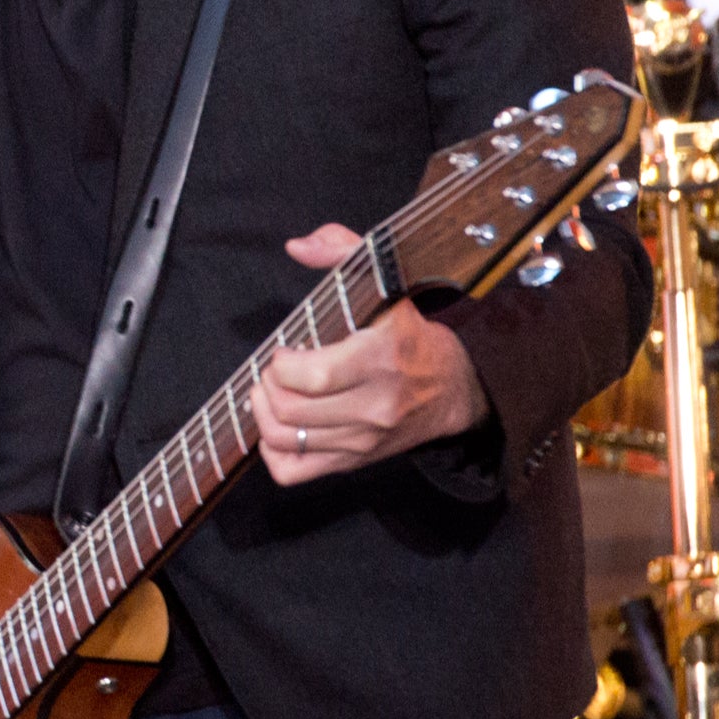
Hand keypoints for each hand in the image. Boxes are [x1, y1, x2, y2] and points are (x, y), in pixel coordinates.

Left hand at [251, 223, 485, 486]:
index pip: (314, 376)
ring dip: (264, 414)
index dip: (282, 363)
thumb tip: (297, 246)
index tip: (285, 350)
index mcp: (382, 356)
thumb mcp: (387, 284)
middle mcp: (375, 404)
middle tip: (275, 371)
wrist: (454, 389)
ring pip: (285, 440)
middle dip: (267, 385)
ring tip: (272, 393)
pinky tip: (282, 425)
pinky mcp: (355, 461)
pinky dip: (273, 450)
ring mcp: (365, 438)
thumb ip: (343, 252)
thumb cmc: (409, 334)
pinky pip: (293, 472)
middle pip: (290, 410)